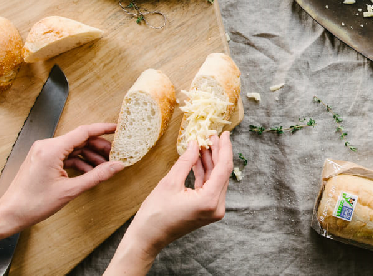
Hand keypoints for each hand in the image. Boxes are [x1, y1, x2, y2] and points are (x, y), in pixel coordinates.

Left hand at [0, 123, 124, 228]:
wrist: (10, 214)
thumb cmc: (34, 203)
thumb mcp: (70, 190)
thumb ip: (97, 176)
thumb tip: (117, 166)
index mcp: (52, 149)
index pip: (83, 132)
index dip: (103, 129)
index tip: (118, 128)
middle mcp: (46, 146)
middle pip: (79, 139)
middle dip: (98, 146)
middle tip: (115, 155)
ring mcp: (43, 152)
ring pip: (73, 147)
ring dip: (89, 155)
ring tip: (104, 166)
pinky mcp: (42, 159)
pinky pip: (65, 155)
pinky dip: (78, 161)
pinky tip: (89, 170)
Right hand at [130, 131, 232, 253]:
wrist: (147, 238)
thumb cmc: (155, 213)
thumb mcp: (170, 182)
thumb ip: (186, 161)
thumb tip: (195, 143)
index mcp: (209, 200)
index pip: (224, 168)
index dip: (225, 148)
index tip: (224, 133)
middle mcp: (216, 207)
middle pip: (222, 173)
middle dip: (217, 153)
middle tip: (212, 135)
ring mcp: (213, 210)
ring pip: (216, 179)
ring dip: (210, 162)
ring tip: (204, 143)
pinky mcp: (207, 210)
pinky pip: (210, 187)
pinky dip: (205, 173)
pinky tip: (199, 159)